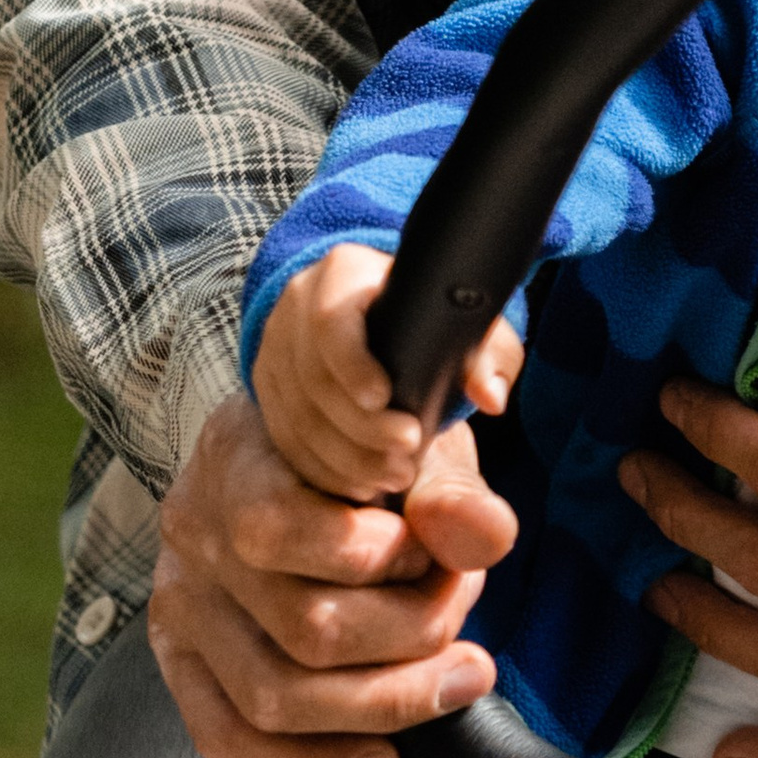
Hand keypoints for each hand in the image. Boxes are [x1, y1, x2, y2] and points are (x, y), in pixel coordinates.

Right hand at [149, 386, 516, 757]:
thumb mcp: (410, 440)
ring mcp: (180, 604)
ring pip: (271, 697)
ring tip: (452, 680)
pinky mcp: (181, 664)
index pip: (287, 530)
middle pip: (302, 628)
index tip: (438, 550)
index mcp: (234, 455)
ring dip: (382, 703)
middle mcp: (191, 532)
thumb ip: (450, 489)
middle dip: (411, 636)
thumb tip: (486, 539)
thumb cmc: (358, 448)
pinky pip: (228, 739)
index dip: (386, 557)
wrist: (298, 455)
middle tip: (463, 609)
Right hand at [253, 243, 521, 501]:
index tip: (385, 399)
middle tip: (408, 455)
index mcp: (342, 273)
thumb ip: (486, 353)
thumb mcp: (462, 321)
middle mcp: (298, 305)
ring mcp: (275, 347)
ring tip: (395, 476)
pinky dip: (323, 469)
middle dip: (362, 429)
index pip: (331, 321)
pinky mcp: (267, 387)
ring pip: (297, 416)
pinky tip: (361, 484)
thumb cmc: (424, 315)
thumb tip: (490, 396)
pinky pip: (286, 438)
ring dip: (347, 458)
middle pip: (314, 379)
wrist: (370, 307)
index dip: (353, 365)